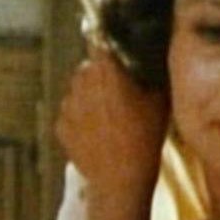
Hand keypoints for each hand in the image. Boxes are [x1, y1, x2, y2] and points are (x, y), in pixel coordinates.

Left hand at [56, 48, 168, 194]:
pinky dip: (79, 119)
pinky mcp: (59, 126)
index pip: (98, 40)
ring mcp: (67, 105)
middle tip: (117, 93)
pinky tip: (96, 133)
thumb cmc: (145, 137)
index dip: (105, 42)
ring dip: (87, 97)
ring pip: (76, 91)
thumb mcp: (159, 100)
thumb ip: (150, 74)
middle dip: (99, 76)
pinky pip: (69, 114)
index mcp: (106, 70)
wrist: (120, 179)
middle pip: (87, 68)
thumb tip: (149, 59)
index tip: (111, 47)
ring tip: (107, 117)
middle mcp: (81, 82)